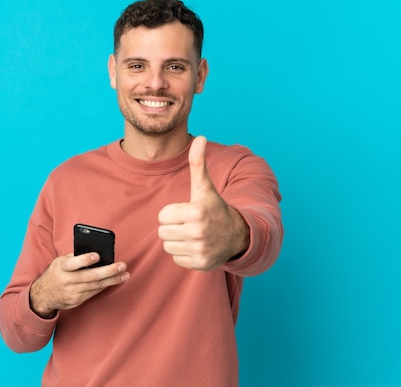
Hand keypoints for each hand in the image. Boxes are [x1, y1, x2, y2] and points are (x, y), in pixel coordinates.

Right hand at [29, 253, 129, 317]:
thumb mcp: (59, 262)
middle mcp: (66, 281)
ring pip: (95, 286)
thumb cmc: (56, 273)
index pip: (73, 264)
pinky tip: (115, 281)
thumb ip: (74, 258)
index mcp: (61, 268)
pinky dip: (105, 286)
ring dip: (112, 280)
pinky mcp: (77, 301)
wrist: (43, 296)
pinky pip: (93, 292)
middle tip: (122, 266)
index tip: (97, 255)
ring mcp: (72, 293)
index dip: (84, 260)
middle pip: (90, 276)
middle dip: (108, 271)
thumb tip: (96, 252)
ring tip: (125, 275)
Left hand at [158, 136, 249, 270]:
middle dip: (173, 227)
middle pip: (162, 232)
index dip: (173, 212)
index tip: (188, 211)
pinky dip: (184, 254)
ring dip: (177, 241)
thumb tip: (200, 137)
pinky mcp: (200, 264)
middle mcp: (197, 232)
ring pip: (167, 246)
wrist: (238, 234)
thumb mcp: (205, 187)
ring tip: (193, 234)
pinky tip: (197, 246)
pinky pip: (176, 259)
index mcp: (195, 211)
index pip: (162, 215)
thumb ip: (198, 163)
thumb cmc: (215, 208)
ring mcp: (199, 250)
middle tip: (190, 223)